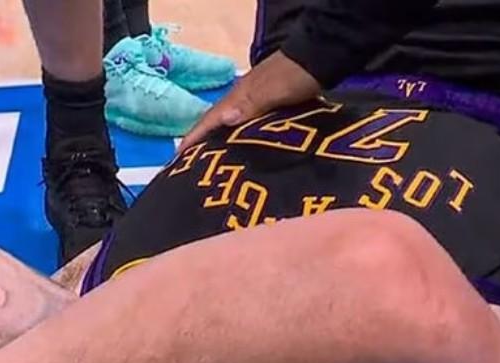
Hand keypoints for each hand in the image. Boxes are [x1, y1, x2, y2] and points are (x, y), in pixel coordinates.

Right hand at [180, 50, 321, 149]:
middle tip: (193, 167)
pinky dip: (240, 136)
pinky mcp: (270, 104)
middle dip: (202, 142)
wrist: (321, 58)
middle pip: (216, 122)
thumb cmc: (296, 75)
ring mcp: (256, 100)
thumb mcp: (274, 89)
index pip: (210, 119)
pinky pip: (247, 124)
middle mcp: (243, 99)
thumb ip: (250, 104)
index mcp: (239, 96)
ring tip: (214, 162)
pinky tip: (244, 149)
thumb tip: (223, 119)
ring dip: (220, 140)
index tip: (178, 158)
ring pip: (231, 124)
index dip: (193, 138)